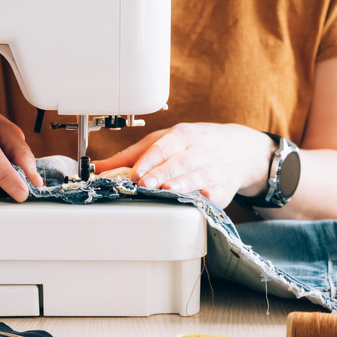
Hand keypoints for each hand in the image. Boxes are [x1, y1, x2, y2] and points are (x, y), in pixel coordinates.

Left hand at [94, 123, 273, 207]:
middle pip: (178, 162)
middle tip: (144, 184)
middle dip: (161, 173)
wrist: (238, 148)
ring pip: (197, 176)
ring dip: (182, 184)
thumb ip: (132, 154)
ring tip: (168, 191)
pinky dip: (210, 196)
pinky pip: (218, 192)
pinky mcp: (224, 187)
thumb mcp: (166, 140)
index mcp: (181, 136)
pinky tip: (202, 199)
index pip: (162, 147)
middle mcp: (198, 151)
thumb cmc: (195, 144)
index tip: (133, 173)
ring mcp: (213, 169)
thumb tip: (98, 166)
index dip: (148, 161)